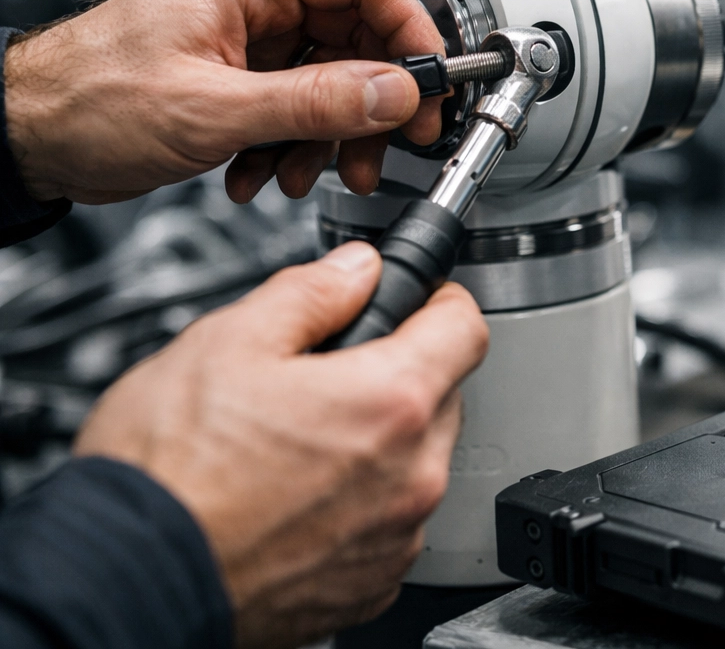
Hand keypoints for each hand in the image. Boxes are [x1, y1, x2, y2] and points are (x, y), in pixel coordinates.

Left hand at [4, 0, 446, 204]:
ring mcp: (248, 42)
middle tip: (393, 141)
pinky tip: (267, 175)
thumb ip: (315, 101)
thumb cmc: (86, 99)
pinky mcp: (239, 81)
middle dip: (376, 99)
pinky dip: (296, 147)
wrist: (24, 136)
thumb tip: (395, 92)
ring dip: (334, 134)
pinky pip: (299, 107)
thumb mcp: (213, 109)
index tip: (429, 79)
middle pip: (358, 34)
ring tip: (315, 173)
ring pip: (333, 79)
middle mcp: (255, 2)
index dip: (408, 25)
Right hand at [74, 241, 488, 648]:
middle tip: (325, 379)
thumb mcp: (228, 341)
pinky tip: (295, 500)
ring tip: (296, 446)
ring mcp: (395, 538)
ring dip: (379, 446)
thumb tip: (357, 270)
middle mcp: (411, 475)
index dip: (438, 302)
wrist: (124, 580)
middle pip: (441, 397)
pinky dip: (359, 508)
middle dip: (398, 376)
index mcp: (391, 401)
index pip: (466, 327)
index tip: (415, 302)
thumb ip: (311, 294)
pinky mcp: (369, 587)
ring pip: (417, 464)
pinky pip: (389, 526)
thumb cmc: (166, 473)